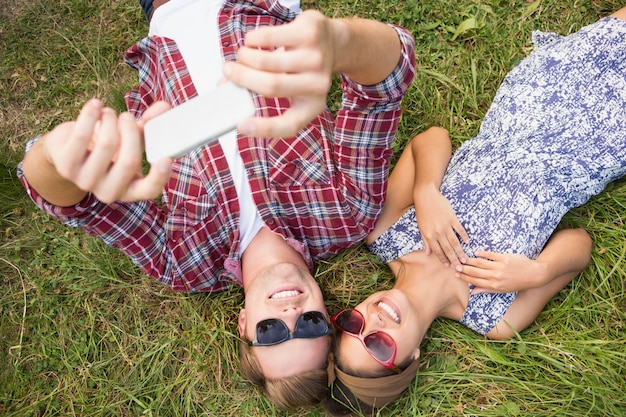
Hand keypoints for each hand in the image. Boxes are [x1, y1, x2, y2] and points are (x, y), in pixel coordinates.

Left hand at [44, 99, 172, 203]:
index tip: (167, 158)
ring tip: (108, 113)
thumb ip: (149, 126)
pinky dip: (91, 114)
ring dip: (110, 120)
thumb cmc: (107, 148)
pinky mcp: (66, 167)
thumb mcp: (130, 141)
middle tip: (127, 115)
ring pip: (107, 144)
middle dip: (131, 131)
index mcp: (131, 189)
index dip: (159, 176)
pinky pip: (82, 135)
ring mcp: (86, 182)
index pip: (149, 190)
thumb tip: (164, 107)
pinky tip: (95, 105)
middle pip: (129, 161)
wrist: (66, 153)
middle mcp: (109, 191)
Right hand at [223, 10, 335, 137]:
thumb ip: (259, 91)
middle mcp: (318, 86)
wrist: (334, 43)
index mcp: (312, 107)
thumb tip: (224, 84)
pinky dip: (253, 39)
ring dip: (245, 57)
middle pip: (271, 86)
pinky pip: (268, 37)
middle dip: (242, 78)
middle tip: (228, 71)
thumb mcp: (289, 87)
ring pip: (267, 61)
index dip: (263, 129)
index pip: (289, 125)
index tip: (240, 125)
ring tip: (242, 55)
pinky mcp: (309, 33)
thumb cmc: (303, 70)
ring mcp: (316, 58)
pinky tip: (253, 41)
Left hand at [414, 186, 468, 266]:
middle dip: (454, 260)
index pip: (437, 251)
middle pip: (447, 249)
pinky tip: (467, 242)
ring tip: (465, 259)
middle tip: (460, 268)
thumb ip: (425, 241)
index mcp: (429, 235)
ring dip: (460, 251)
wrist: (426, 196)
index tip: (449, 266)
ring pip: (455, 242)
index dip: (443, 259)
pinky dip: (464, 236)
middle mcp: (438, 232)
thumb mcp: (421, 227)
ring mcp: (446, 225)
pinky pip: (460, 229)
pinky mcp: (452, 218)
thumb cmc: (422, 212)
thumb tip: (428, 253)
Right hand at [456, 250, 543, 292]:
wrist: (534, 275)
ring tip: (462, 258)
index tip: (456, 274)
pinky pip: (490, 255)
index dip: (464, 277)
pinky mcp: (504, 258)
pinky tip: (476, 252)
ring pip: (480, 263)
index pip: (475, 280)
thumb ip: (487, 289)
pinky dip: (482, 253)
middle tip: (453, 264)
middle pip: (475, 271)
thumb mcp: (502, 290)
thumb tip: (473, 291)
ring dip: (469, 260)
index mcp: (494, 285)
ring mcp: (499, 267)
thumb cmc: (517, 283)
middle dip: (463, 268)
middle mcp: (495, 276)